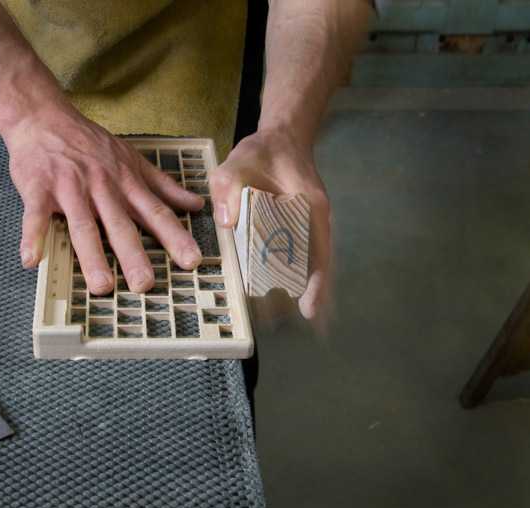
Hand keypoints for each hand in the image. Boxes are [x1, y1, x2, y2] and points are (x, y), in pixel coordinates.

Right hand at [2, 105, 204, 294]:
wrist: (43, 117)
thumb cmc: (87, 142)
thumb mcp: (131, 158)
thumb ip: (162, 185)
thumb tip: (194, 204)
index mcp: (125, 183)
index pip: (155, 213)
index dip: (175, 237)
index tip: (191, 260)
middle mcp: (102, 188)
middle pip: (120, 225)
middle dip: (134, 255)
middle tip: (145, 284)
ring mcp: (70, 189)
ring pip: (83, 225)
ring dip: (92, 256)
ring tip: (102, 284)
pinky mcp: (39, 189)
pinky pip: (36, 215)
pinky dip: (33, 236)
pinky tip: (31, 259)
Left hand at [209, 130, 331, 321]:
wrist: (283, 139)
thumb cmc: (266, 151)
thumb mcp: (240, 160)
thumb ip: (228, 185)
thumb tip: (226, 219)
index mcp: (310, 206)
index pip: (318, 251)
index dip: (316, 283)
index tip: (310, 310)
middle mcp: (317, 220)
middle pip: (321, 266)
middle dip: (315, 297)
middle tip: (305, 328)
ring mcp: (312, 227)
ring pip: (317, 267)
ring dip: (311, 293)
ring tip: (309, 326)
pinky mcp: (302, 230)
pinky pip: (307, 260)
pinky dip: (304, 281)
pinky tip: (296, 301)